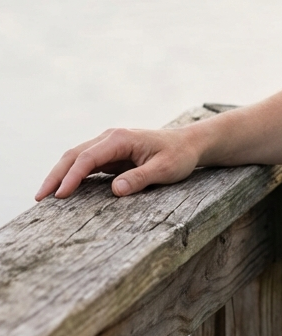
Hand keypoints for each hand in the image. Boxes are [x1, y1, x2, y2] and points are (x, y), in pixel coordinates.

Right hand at [35, 127, 201, 200]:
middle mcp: (110, 138)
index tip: (60, 195)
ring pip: (76, 158)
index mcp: (121, 138)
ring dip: (59, 175)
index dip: (72, 176)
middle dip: (56, 175)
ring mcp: (108, 145)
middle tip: (39, 198)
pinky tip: (62, 190)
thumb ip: (140, 178)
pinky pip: (85, 164)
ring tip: (43, 196)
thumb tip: (115, 190)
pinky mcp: (109, 155)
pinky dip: (71, 175)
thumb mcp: (165, 169)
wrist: (188, 144)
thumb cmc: (179, 156)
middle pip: (74, 155)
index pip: (88, 157)